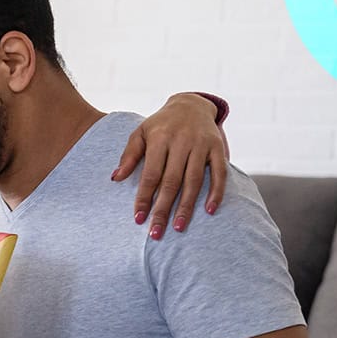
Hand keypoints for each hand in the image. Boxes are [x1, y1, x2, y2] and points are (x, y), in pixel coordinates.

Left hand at [113, 93, 228, 239]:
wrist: (191, 104)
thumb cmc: (161, 125)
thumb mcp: (140, 133)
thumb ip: (129, 155)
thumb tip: (116, 178)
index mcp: (160, 138)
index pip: (151, 174)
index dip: (144, 198)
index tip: (139, 219)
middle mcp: (182, 141)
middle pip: (172, 181)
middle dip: (163, 209)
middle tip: (156, 233)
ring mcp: (202, 144)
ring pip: (194, 180)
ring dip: (187, 206)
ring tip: (179, 227)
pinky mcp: (218, 148)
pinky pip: (220, 173)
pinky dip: (216, 192)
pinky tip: (209, 211)